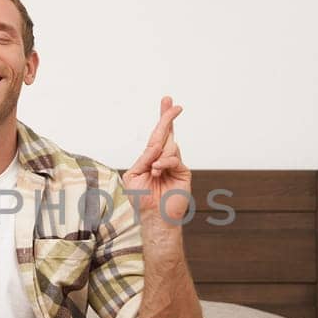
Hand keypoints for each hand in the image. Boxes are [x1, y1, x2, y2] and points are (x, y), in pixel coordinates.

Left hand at [124, 96, 191, 226]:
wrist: (154, 217)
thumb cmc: (141, 199)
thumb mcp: (134, 175)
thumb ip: (144, 158)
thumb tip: (156, 147)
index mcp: (151, 157)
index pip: (157, 134)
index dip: (162, 118)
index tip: (166, 101)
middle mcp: (164, 158)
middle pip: (167, 132)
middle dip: (167, 116)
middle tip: (169, 101)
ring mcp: (174, 164)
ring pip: (169, 146)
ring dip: (158, 156)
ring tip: (153, 172)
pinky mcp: (183, 172)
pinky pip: (174, 158)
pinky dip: (164, 162)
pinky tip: (157, 170)